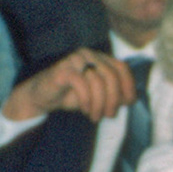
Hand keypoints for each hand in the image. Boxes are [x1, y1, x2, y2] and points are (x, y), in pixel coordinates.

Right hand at [2, 49, 135, 122]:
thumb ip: (114, 95)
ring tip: (95, 116)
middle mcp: (89, 55)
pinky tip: (84, 109)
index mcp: (100, 58)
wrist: (43, 97)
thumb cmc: (73, 95)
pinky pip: (81, 84)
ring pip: (97, 80)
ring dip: (99, 103)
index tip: (128, 103)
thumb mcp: (98, 96)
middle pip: (111, 75)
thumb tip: (129, 99)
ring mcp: (75, 60)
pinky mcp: (62, 70)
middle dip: (113, 99)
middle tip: (108, 115)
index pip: (121, 67)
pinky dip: (86, 100)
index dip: (128, 85)